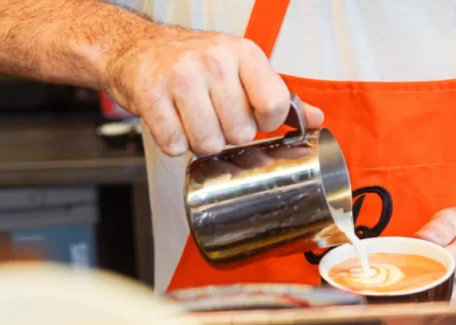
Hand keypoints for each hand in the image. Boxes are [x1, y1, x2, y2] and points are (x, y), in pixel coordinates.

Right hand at [103, 27, 323, 155]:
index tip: (253, 117)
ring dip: (201, 142)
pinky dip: (174, 142)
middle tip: (214, 116)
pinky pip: (174, 144)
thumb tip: (316, 119)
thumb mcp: (244, 69)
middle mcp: (214, 61)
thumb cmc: (195, 62)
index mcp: (244, 53)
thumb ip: (280, 96)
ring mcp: (180, 76)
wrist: (138, 49)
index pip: (274, 106)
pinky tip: (173, 121)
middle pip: (240, 133)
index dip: (264, 123)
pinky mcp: (150, 94)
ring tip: (193, 119)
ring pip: (208, 144)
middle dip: (228, 135)